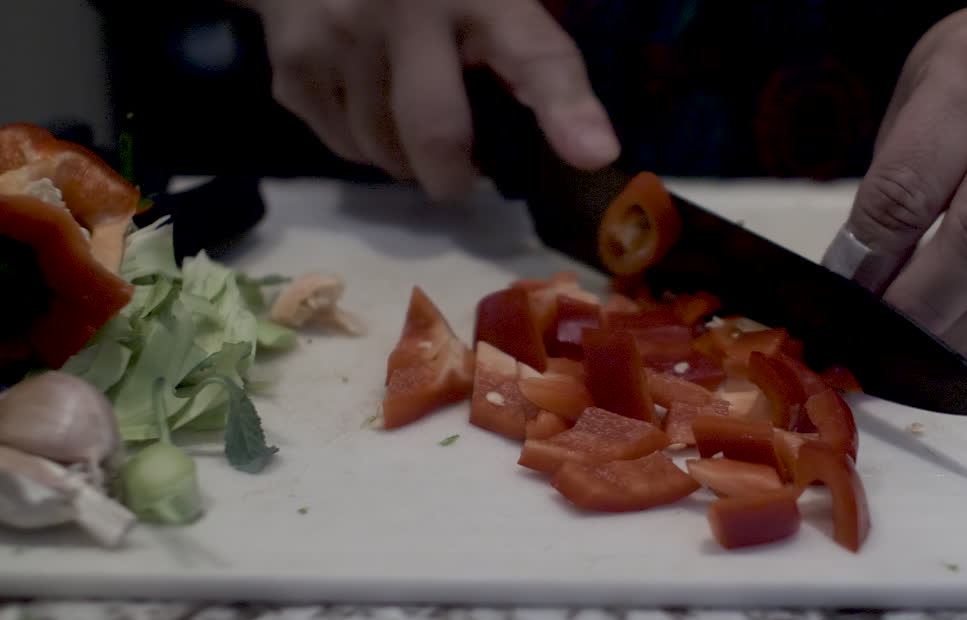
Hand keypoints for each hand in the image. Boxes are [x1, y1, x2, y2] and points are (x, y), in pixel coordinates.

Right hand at [248, 0, 619, 198]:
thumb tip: (586, 146)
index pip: (531, 51)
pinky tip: (366, 105)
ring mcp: (338, 36)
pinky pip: (341, 145)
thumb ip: (530, 58)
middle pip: (434, 133)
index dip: (564, 105)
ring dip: (403, 159)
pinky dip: (361, 145)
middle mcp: (402, 9)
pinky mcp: (292, 66)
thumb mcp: (488, 2)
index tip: (594, 153)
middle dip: (452, 175)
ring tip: (406, 122)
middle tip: (460, 175)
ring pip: (382, 150)